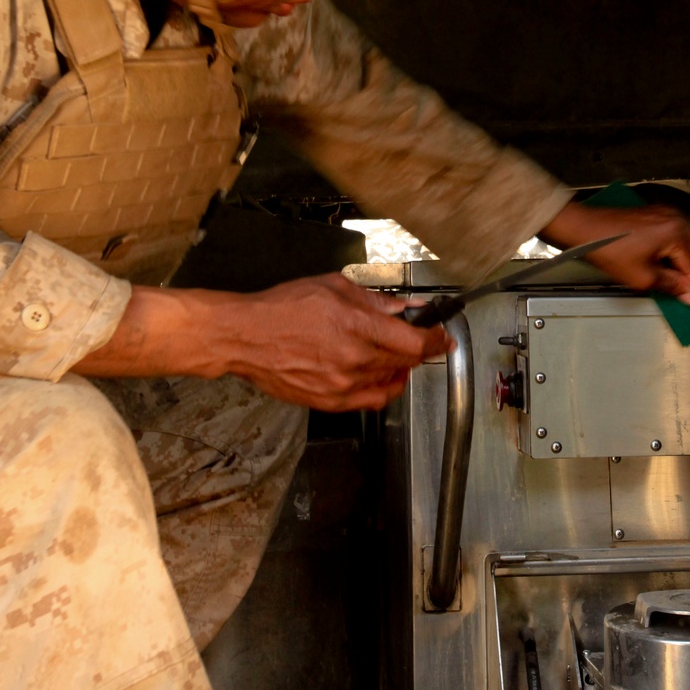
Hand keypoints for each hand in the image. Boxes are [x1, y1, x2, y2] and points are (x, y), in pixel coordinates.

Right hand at [219, 273, 448, 410]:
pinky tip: (382, 377)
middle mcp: (353, 359)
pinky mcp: (330, 402)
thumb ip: (376, 300)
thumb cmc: (284, 307)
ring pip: (390, 381)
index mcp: (357, 326)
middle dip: (420, 351)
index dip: (436, 340)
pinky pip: (371, 401)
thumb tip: (408, 307)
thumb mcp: (334, 288)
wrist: (246, 336)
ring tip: (397, 356)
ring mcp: (342, 384)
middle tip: (423, 340)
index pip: (414, 341)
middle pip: (405, 362)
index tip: (443, 337)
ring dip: (400, 368)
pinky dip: (384, 389)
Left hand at [541, 202, 689, 304]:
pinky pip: (679, 232)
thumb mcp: (642, 277)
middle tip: (683, 284)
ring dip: (687, 258)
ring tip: (669, 273)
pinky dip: (677, 247)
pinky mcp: (657, 214)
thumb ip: (672, 286)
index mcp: (676, 232)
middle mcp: (676, 218)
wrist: (585, 229)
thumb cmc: (609, 250)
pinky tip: (661, 260)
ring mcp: (667, 214)